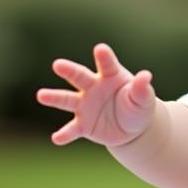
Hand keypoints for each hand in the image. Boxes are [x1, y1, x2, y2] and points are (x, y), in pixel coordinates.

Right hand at [36, 43, 155, 146]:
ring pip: (67, 100)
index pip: (107, 65)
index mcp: (110, 76)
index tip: (100, 49)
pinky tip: (56, 139)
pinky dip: (64, 134)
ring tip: (41, 95)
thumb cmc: (137, 107)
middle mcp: (93, 87)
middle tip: (58, 64)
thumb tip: (146, 76)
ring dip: (54, 97)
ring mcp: (85, 105)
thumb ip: (142, 89)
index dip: (104, 57)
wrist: (132, 128)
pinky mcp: (83, 125)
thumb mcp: (144, 99)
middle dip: (69, 70)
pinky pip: (72, 129)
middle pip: (79, 76)